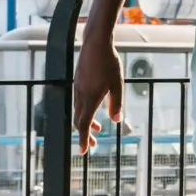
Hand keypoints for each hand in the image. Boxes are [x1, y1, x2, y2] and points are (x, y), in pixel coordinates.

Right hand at [72, 33, 122, 149]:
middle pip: (79, 120)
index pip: (83, 124)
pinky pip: (79, 102)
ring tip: (97, 128)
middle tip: (92, 145)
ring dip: (86, 122)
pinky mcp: (77, 82)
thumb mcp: (118, 84)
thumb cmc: (109, 63)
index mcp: (90, 98)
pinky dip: (85, 110)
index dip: (83, 139)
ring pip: (78, 111)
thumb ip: (117, 103)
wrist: (95, 43)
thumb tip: (116, 120)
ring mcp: (77, 88)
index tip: (84, 152)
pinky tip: (94, 108)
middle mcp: (80, 95)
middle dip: (85, 134)